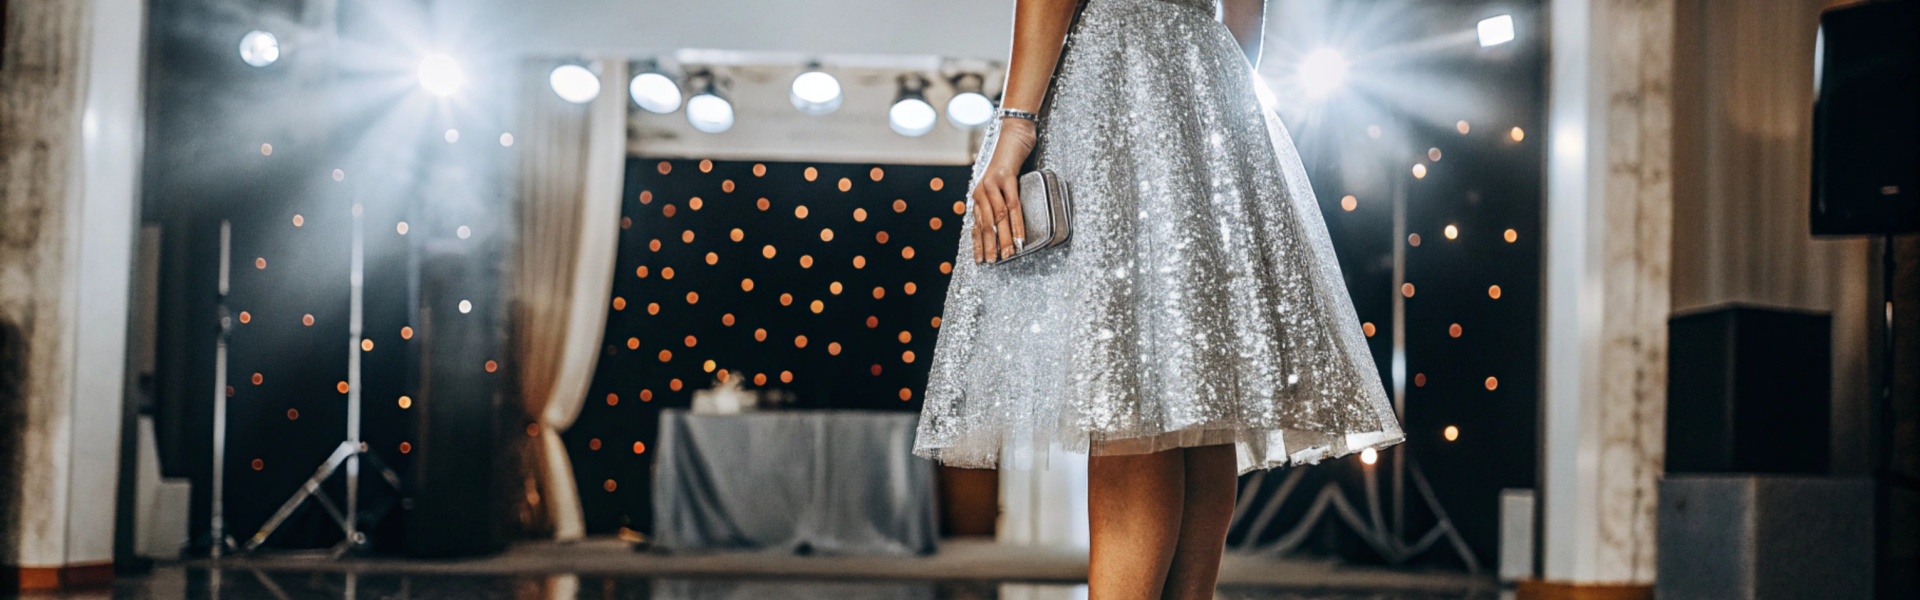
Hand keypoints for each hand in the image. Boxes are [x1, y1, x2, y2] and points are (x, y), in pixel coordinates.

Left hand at [972, 118, 1034, 263]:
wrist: (1014, 134)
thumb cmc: (1009, 160)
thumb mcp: (1001, 184)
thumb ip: (998, 201)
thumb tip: (1002, 224)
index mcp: (979, 194)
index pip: (976, 224)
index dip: (978, 243)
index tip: (980, 260)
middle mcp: (981, 190)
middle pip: (985, 224)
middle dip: (989, 246)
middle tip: (992, 263)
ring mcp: (991, 184)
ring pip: (998, 218)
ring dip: (1003, 239)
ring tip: (1008, 255)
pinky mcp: (1006, 178)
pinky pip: (1012, 206)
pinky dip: (1016, 224)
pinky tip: (1019, 237)